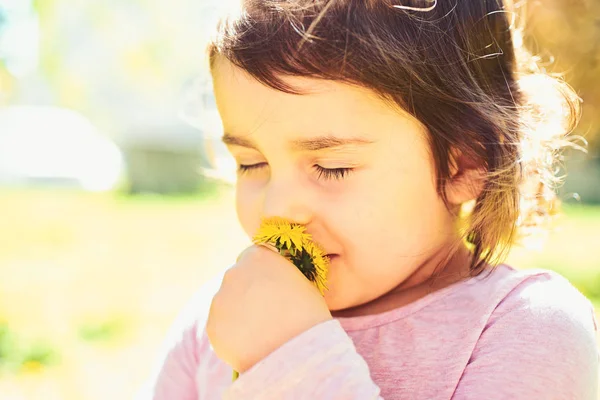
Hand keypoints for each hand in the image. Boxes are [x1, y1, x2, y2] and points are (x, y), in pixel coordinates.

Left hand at [206, 244, 331, 372]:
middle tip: (265, 315)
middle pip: (237, 281)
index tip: (268, 289)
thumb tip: (272, 283)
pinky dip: (232, 336)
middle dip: (246, 294)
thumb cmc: (308, 316)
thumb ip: (279, 276)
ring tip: (260, 334)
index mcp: (258, 257)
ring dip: (238, 315)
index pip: (253, 258)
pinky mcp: (212, 326)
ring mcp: (220, 299)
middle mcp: (234, 272)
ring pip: (227, 306)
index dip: (261, 275)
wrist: (298, 351)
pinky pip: (221, 329)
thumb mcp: (300, 283)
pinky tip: (251, 345)